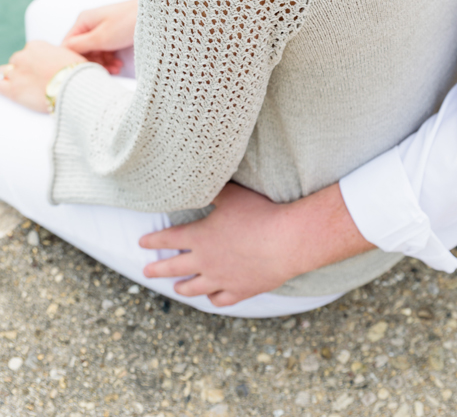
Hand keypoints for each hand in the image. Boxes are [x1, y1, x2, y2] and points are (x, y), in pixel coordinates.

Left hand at [1, 41, 89, 112]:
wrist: (76, 88)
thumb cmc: (78, 74)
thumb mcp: (71, 56)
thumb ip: (58, 55)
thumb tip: (58, 60)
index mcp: (37, 46)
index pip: (30, 50)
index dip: (35, 60)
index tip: (41, 66)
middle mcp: (23, 56)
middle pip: (17, 61)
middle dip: (24, 68)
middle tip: (35, 78)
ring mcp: (16, 73)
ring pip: (6, 72)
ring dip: (13, 78)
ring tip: (23, 85)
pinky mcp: (13, 90)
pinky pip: (0, 86)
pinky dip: (3, 87)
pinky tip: (6, 89)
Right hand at [63, 0, 136, 75]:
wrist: (159, 14)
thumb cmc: (129, 22)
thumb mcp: (101, 37)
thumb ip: (79, 45)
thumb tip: (61, 52)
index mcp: (84, 21)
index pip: (68, 45)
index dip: (74, 59)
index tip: (84, 71)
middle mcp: (92, 24)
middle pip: (83, 49)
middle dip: (93, 62)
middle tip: (106, 71)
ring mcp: (105, 29)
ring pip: (96, 51)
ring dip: (104, 63)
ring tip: (116, 69)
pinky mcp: (117, 34)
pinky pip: (108, 49)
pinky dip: (111, 58)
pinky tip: (119, 65)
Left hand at [139, 182, 371, 306]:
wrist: (287, 241)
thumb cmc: (260, 214)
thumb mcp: (233, 196)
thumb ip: (212, 192)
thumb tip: (199, 183)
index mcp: (199, 237)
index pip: (168, 239)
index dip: (153, 240)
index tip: (142, 242)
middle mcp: (204, 261)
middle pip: (173, 267)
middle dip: (157, 268)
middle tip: (146, 271)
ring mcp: (221, 278)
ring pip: (193, 287)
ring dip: (182, 287)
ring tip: (176, 287)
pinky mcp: (240, 290)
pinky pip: (219, 299)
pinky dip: (212, 298)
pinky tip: (211, 296)